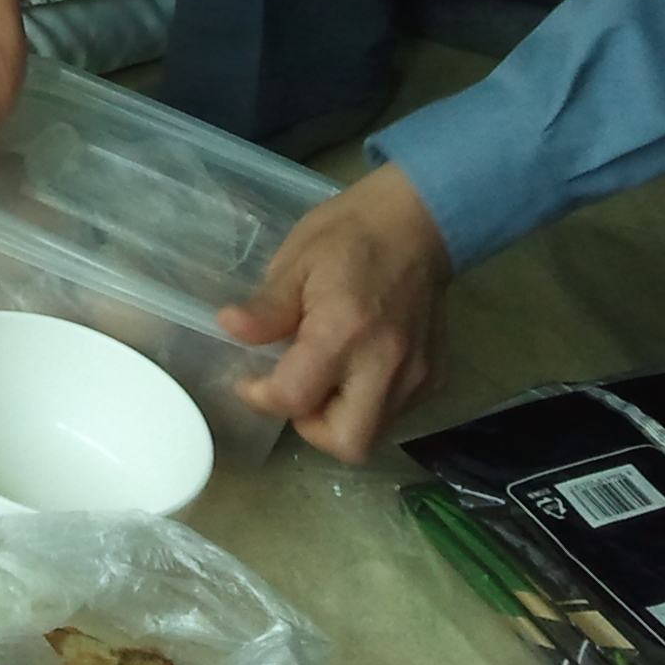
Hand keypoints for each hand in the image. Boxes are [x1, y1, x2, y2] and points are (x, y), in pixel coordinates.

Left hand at [217, 163, 452, 461]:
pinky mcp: (436, 376)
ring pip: (375, 435)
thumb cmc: (349, 235)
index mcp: (344, 331)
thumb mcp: (296, 261)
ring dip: (340, 419)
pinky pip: (396, 414)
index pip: (296, 398)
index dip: (262, 398)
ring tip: (323, 378)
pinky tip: (354, 369)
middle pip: (349, 443)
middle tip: (295, 391)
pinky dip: (367, 405)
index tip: (249, 380)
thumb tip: (228, 329)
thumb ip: (266, 308)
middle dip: (311, 429)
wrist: (418, 221)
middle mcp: (386, 364)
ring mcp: (418, 375)